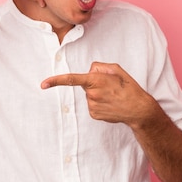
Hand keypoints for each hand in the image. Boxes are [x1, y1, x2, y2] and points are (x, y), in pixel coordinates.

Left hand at [41, 62, 158, 126]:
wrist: (138, 109)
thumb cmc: (128, 87)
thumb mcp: (117, 70)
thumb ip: (100, 67)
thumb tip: (89, 71)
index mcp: (96, 80)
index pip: (72, 79)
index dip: (56, 81)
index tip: (43, 84)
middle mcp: (91, 94)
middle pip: (86, 84)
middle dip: (95, 83)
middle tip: (111, 87)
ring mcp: (92, 106)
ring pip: (89, 95)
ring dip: (98, 94)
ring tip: (112, 96)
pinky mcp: (94, 114)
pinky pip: (92, 104)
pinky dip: (100, 103)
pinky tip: (110, 104)